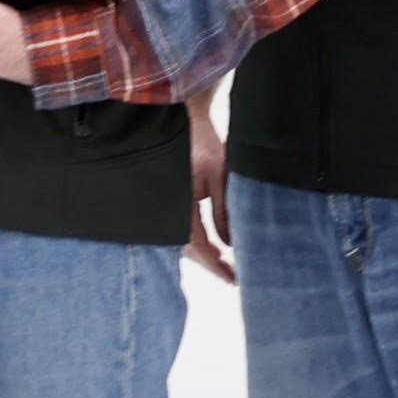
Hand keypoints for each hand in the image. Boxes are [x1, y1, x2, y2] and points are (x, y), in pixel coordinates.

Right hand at [185, 101, 237, 282]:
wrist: (183, 119)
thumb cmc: (202, 144)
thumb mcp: (218, 177)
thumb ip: (223, 212)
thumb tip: (228, 243)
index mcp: (179, 203)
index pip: (195, 243)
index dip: (213, 264)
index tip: (230, 278)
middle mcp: (168, 206)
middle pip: (186, 247)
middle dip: (208, 263)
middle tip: (231, 275)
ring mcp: (166, 203)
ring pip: (181, 239)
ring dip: (202, 252)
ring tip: (224, 263)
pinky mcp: (169, 199)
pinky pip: (179, 227)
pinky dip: (195, 239)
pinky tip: (212, 245)